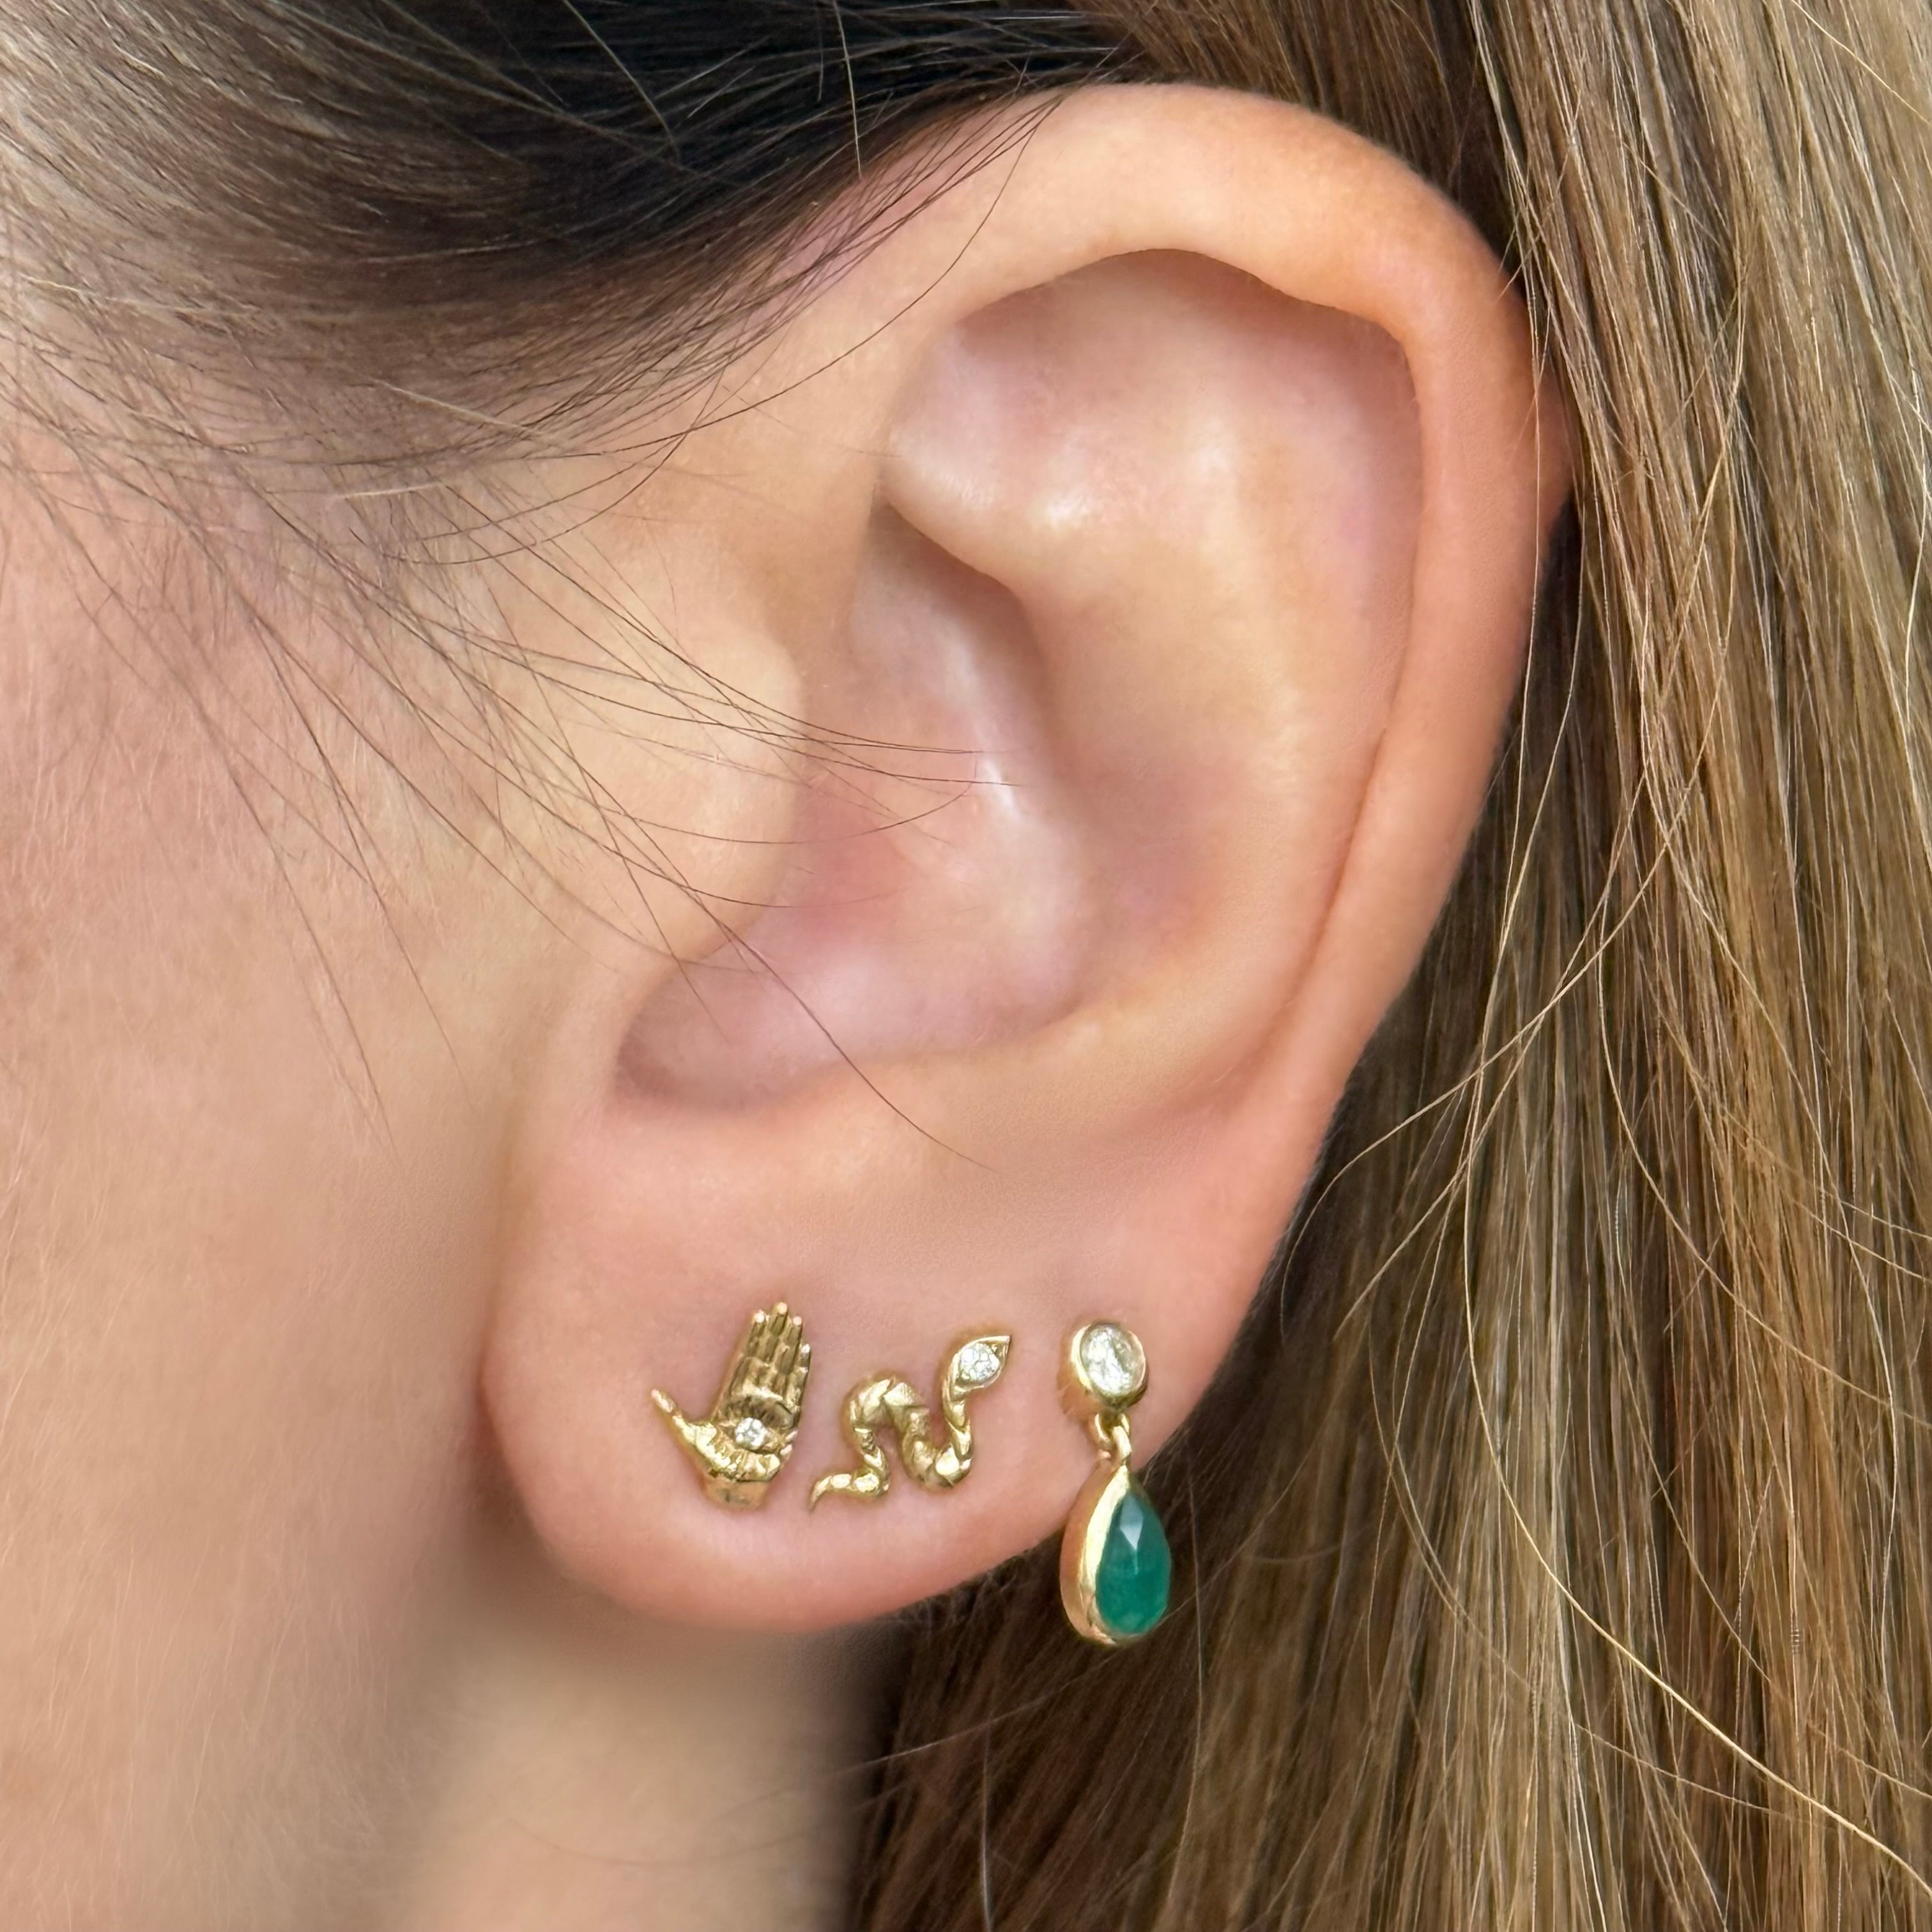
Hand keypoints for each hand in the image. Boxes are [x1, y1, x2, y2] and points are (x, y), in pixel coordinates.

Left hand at [651, 1303, 811, 1507]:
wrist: (735, 1485)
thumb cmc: (711, 1464)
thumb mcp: (686, 1436)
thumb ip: (671, 1413)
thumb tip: (651, 1393)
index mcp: (731, 1396)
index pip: (744, 1359)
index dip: (752, 1337)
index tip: (758, 1314)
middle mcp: (753, 1397)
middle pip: (766, 1356)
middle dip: (775, 1332)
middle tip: (782, 1306)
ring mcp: (771, 1407)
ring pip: (782, 1367)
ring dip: (789, 1344)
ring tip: (796, 1321)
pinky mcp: (788, 1420)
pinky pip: (796, 1390)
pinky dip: (801, 1371)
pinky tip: (805, 1351)